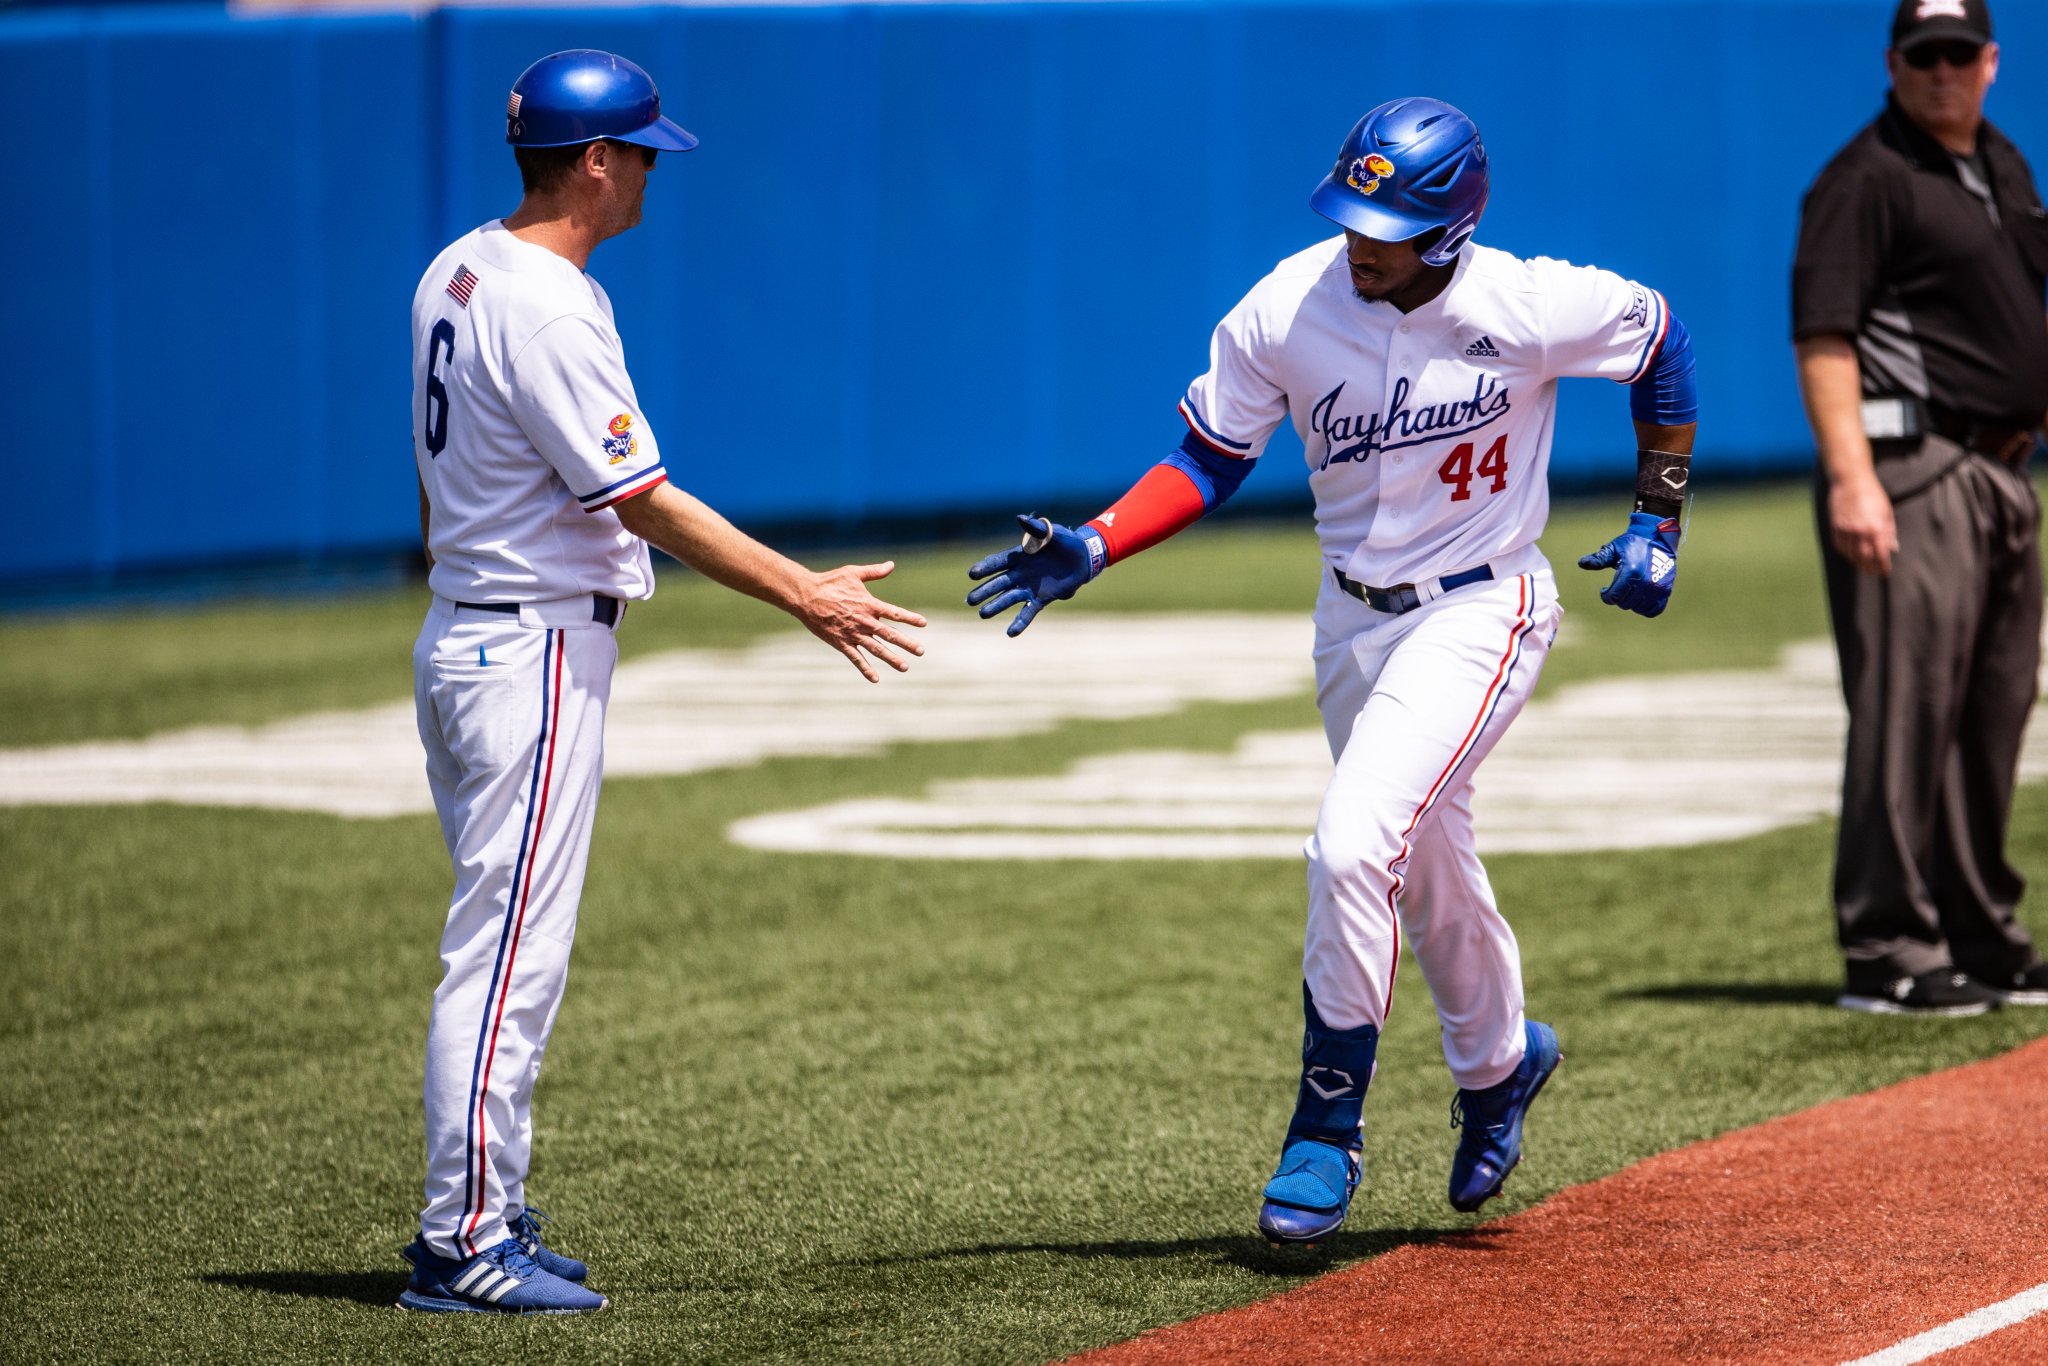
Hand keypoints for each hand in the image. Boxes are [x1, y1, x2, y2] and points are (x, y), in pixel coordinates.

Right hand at [795, 562, 927, 682]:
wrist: (806, 596)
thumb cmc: (829, 582)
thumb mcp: (853, 573)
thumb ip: (874, 572)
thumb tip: (891, 565)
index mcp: (869, 604)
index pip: (894, 613)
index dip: (910, 618)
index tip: (924, 624)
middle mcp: (864, 621)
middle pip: (890, 634)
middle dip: (907, 643)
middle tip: (921, 651)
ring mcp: (853, 633)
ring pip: (876, 649)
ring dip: (891, 659)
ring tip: (905, 667)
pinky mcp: (841, 643)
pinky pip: (856, 658)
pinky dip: (866, 669)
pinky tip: (876, 679)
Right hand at [965, 514, 1102, 635]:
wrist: (1083, 558)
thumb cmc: (1066, 541)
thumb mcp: (1052, 532)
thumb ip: (1036, 529)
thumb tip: (1020, 518)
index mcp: (1020, 556)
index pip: (998, 562)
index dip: (985, 568)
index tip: (972, 574)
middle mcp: (1020, 573)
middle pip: (998, 583)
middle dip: (984, 591)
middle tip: (970, 600)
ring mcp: (1029, 587)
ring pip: (1008, 598)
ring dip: (996, 606)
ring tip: (982, 614)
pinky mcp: (1041, 599)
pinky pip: (1028, 611)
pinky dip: (1020, 622)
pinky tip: (1010, 633)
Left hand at [1577, 511, 1679, 617]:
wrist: (1657, 538)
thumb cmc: (1632, 543)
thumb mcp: (1614, 548)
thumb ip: (1599, 558)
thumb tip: (1581, 563)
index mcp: (1631, 571)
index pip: (1615, 597)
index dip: (1606, 596)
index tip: (1604, 590)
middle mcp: (1646, 581)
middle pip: (1625, 604)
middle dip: (1618, 598)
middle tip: (1617, 589)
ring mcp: (1658, 587)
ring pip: (1638, 608)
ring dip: (1630, 603)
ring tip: (1628, 592)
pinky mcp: (1666, 590)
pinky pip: (1654, 610)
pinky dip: (1645, 608)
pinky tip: (1639, 600)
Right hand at [1826, 471, 1896, 575]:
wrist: (1850, 481)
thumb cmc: (1873, 495)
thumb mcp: (1886, 512)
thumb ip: (1889, 532)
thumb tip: (1892, 549)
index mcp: (1876, 528)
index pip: (1880, 555)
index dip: (1883, 566)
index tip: (1885, 572)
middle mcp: (1859, 532)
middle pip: (1865, 558)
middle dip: (1870, 568)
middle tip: (1873, 572)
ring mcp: (1845, 530)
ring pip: (1851, 554)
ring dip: (1858, 562)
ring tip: (1863, 565)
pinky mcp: (1835, 527)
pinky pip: (1840, 546)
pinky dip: (1846, 553)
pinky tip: (1851, 554)